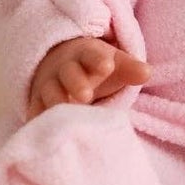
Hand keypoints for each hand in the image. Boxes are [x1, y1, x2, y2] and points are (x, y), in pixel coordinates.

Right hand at [26, 36, 149, 121]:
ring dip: (57, 102)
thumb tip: (148, 73)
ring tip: (66, 113)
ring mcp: (50, 85)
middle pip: (70, 74)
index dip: (99, 60)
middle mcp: (65, 68)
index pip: (92, 55)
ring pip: (51, 92)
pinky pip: (36, 110)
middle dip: (77, 83)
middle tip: (86, 96)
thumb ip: (130, 69)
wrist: (58, 63)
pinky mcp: (38, 101)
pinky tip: (43, 130)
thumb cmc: (95, 67)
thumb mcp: (113, 63)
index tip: (107, 66)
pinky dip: (39, 119)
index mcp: (85, 55)